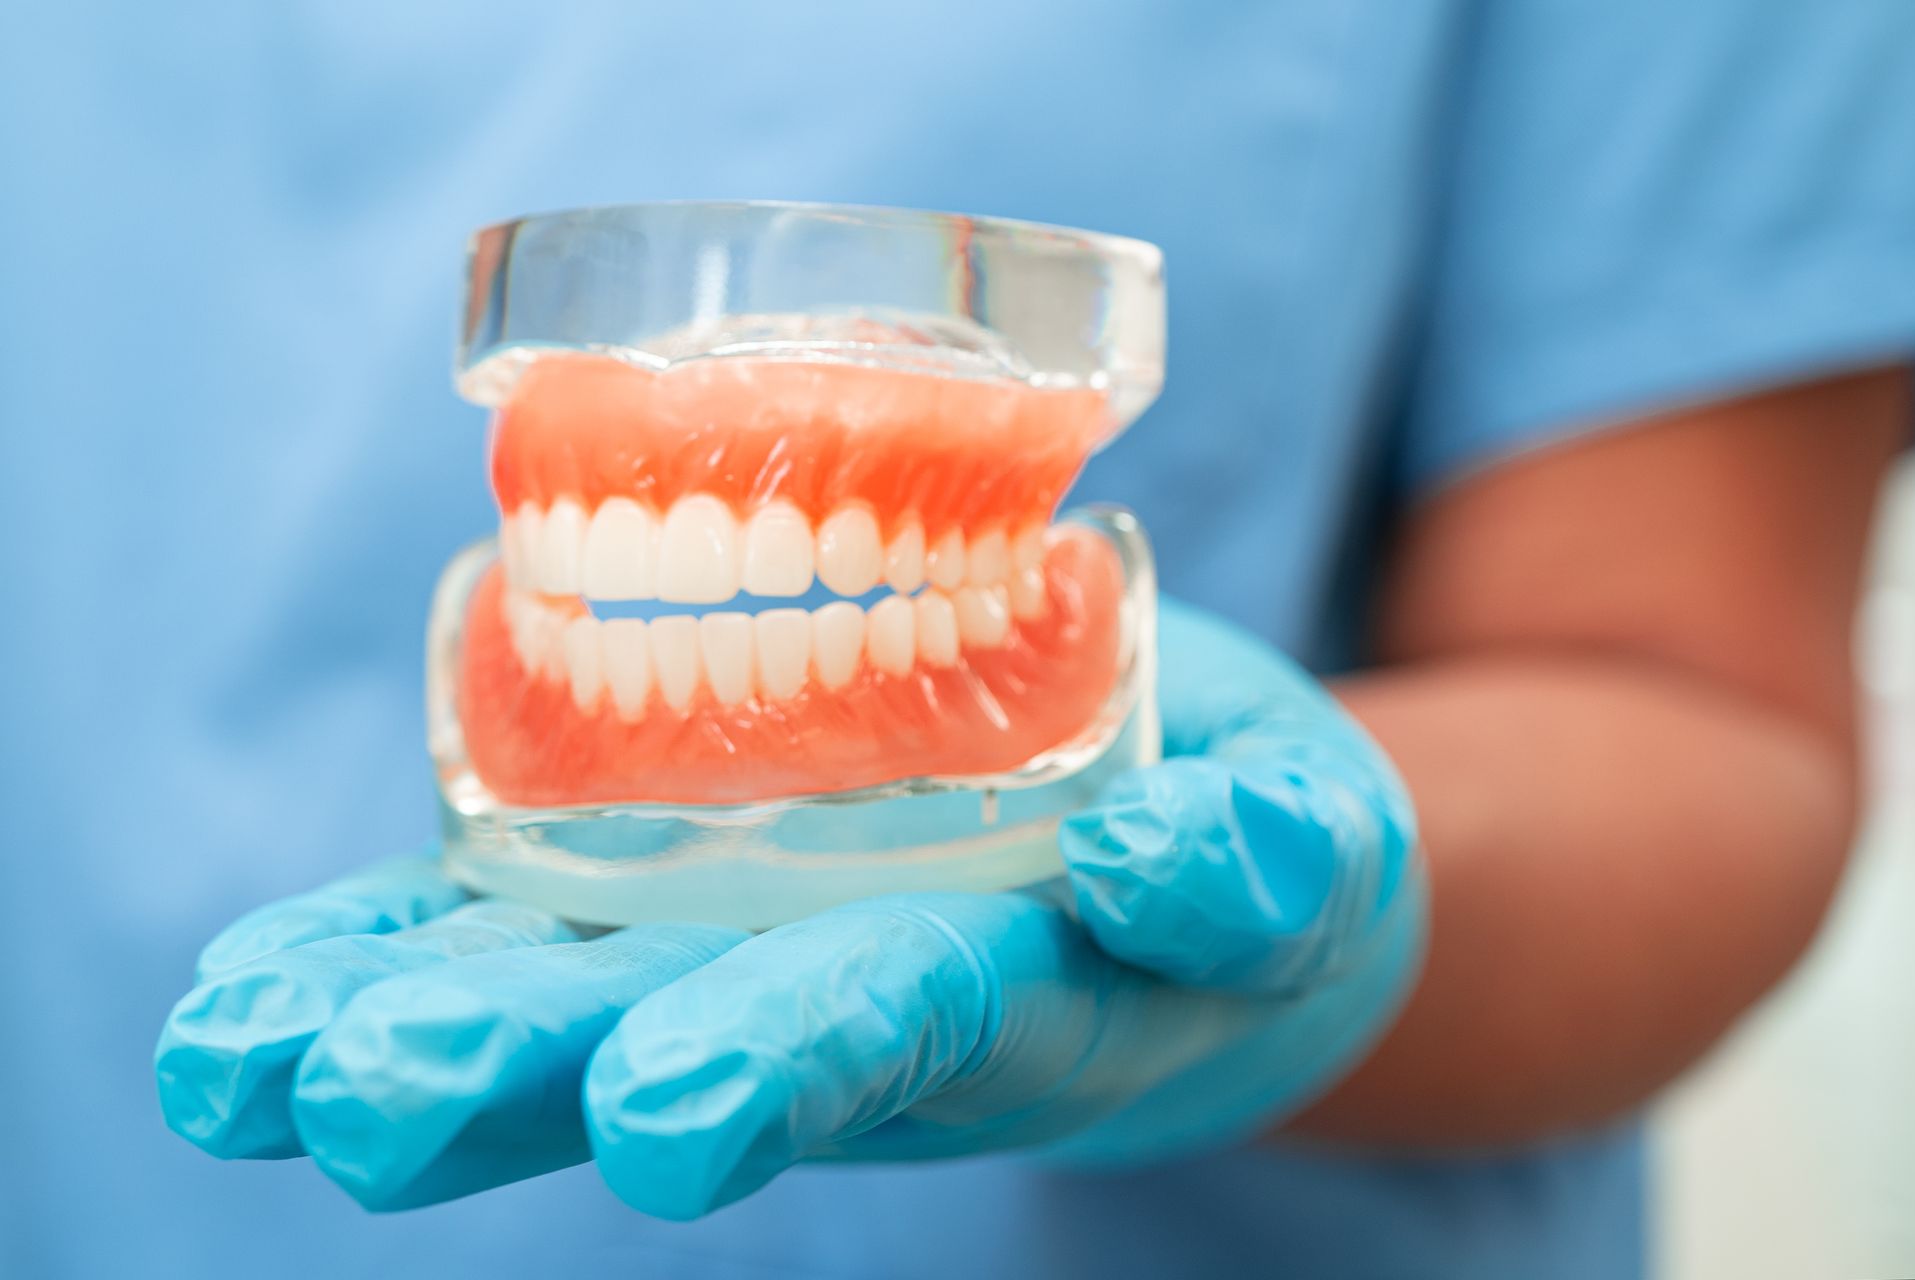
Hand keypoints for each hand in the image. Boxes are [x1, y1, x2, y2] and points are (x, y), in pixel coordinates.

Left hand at [156, 599, 1425, 1216]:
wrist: (1171, 858)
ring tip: (234, 1068)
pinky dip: (389, 939)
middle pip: (674, 1034)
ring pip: (563, 991)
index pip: (896, 1022)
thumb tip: (1151, 862)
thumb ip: (1256, 869)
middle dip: (526, 1073)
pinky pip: (523, 908)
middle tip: (373, 1106)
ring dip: (401, 1017)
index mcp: (1011, 993)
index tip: (665, 1116)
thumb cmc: (1249, 862)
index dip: (787, 1059)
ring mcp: (748, 940)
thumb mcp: (1305, 856)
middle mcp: (845, 991)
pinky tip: (260, 983)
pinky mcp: (680, 875)